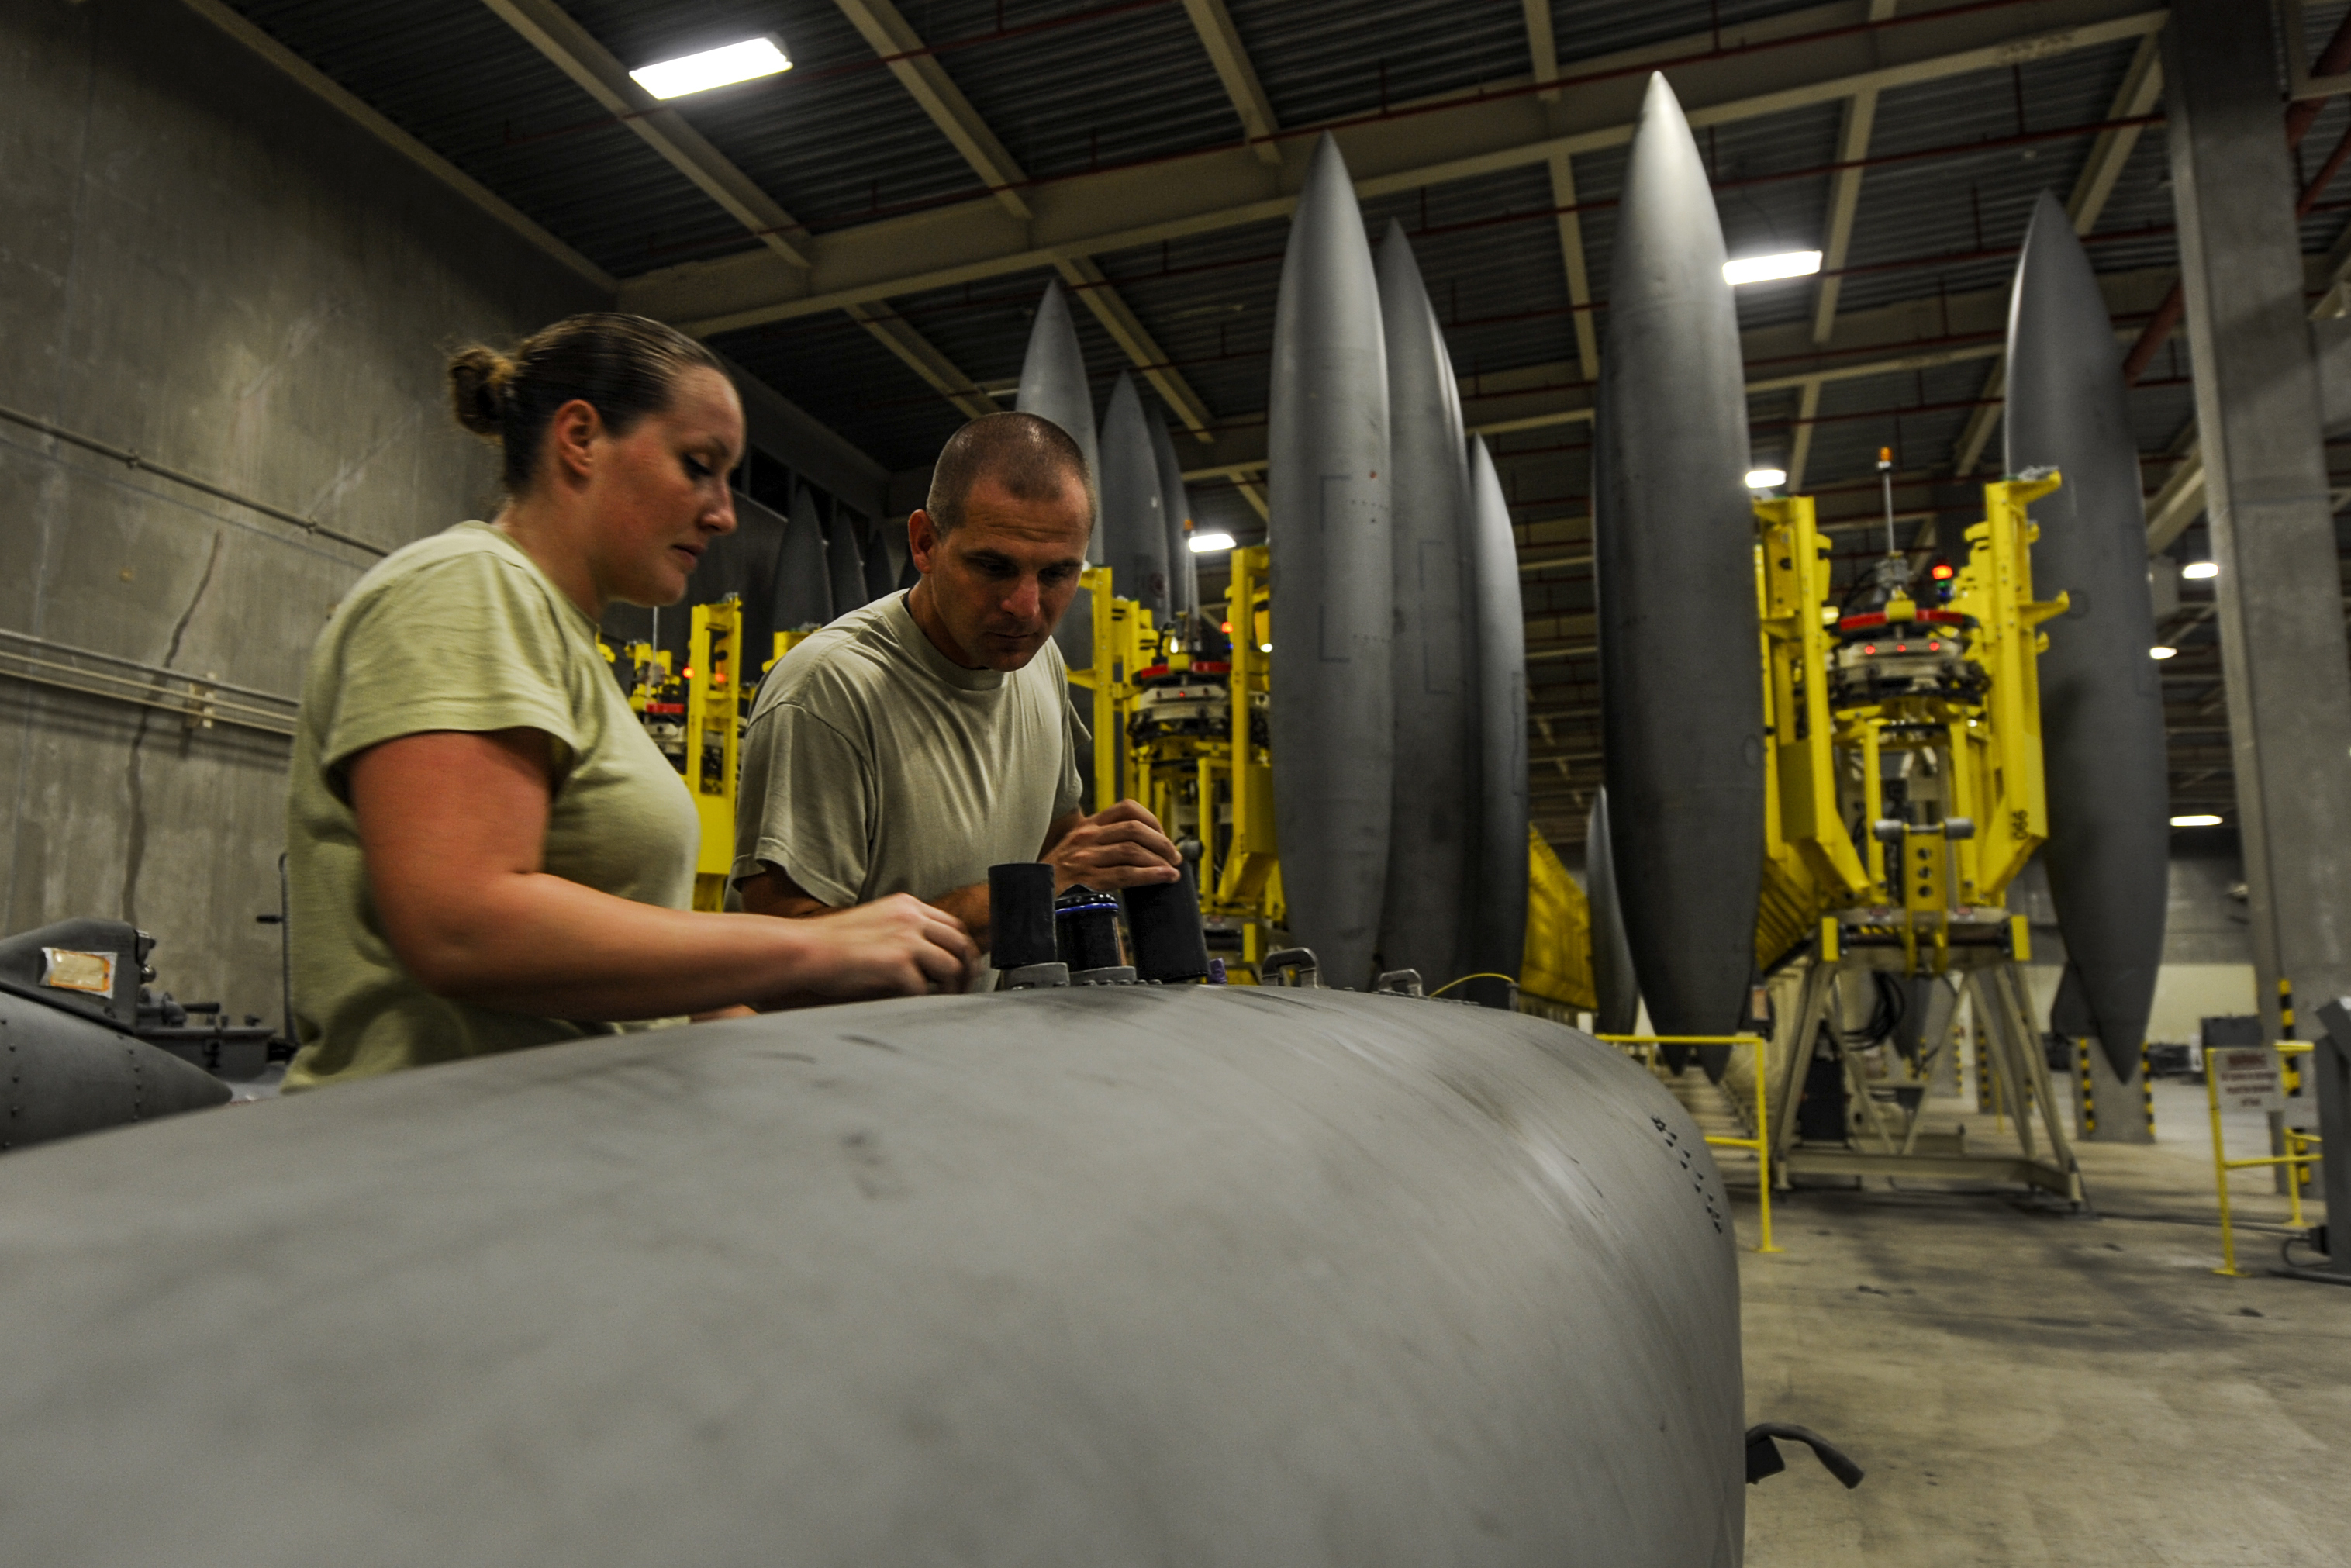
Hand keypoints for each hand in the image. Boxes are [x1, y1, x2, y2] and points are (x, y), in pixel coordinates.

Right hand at [784, 894, 977, 999]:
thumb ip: (905, 935)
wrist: (805, 950)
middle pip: (961, 944)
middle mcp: (911, 917)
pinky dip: (922, 1000)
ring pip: (952, 966)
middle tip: (962, 990)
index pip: (953, 925)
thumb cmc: (834, 945)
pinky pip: (925, 988)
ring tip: (942, 1001)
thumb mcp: (877, 925)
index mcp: (907, 905)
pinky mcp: (897, 962)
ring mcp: (906, 938)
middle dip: (967, 970)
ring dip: (951, 988)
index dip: (962, 949)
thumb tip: (934, 960)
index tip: (963, 969)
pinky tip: (913, 1005)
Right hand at [1045, 799, 1181, 893]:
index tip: (1162, 835)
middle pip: (1134, 829)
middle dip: (1161, 842)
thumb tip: (1140, 846)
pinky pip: (1126, 874)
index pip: (1126, 808)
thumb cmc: (1057, 876)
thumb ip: (1101, 842)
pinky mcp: (1087, 879)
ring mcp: (1086, 858)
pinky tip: (1164, 877)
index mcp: (1087, 827)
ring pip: (1132, 851)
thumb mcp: (1076, 849)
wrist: (1032, 895)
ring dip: (1159, 860)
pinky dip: (1151, 875)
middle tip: (1174, 856)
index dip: (1152, 820)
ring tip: (1172, 869)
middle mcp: (1087, 837)